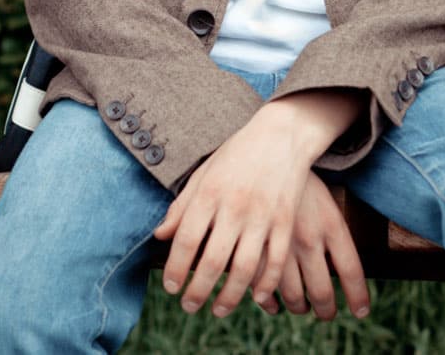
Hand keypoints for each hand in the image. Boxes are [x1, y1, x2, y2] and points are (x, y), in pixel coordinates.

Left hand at [152, 87, 364, 317]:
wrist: (282, 134)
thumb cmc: (237, 154)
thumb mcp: (203, 173)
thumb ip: (182, 206)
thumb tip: (160, 236)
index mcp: (209, 193)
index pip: (186, 240)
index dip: (176, 268)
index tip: (171, 287)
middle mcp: (234, 206)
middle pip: (213, 260)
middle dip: (198, 291)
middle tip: (188, 307)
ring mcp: (263, 215)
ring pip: (245, 267)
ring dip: (230, 295)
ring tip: (218, 310)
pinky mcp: (285, 220)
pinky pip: (275, 260)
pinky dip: (266, 283)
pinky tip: (257, 297)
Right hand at [254, 173, 369, 319]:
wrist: (265, 151)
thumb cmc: (299, 181)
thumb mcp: (327, 204)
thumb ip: (337, 239)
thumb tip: (348, 273)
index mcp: (331, 225)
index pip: (352, 272)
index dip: (358, 297)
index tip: (361, 312)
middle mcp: (309, 239)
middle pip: (322, 292)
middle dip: (326, 310)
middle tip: (326, 314)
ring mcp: (281, 244)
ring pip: (294, 296)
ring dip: (299, 307)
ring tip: (302, 307)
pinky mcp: (255, 245)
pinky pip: (264, 289)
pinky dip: (270, 303)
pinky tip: (274, 303)